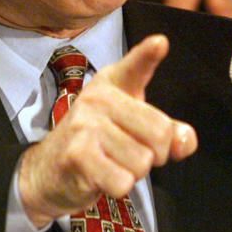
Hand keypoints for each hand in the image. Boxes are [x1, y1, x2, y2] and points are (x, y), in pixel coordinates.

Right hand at [16, 34, 196, 226]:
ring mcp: (85, 125)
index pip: (135, 67)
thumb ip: (167, 132)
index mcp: (114, 84)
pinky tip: (99, 177)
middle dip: (155, 155)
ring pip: (143, 162)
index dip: (148, 54)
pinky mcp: (77, 155)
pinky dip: (118, 188)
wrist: (46, 172)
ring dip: (133, 173)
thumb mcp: (133, 129)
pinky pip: (123, 181)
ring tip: (110, 164)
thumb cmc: (99, 144)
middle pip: (161, 132)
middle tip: (129, 153)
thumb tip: (185, 141)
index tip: (160, 43)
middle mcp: (98, 98)